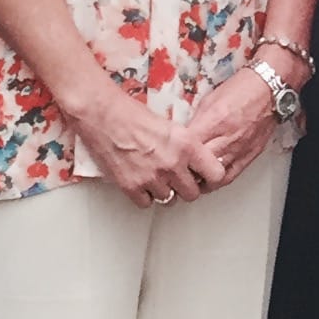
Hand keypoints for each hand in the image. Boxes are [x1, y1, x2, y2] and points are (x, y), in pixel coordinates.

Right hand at [65, 85, 219, 208]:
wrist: (103, 115)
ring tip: (156, 177)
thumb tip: (197, 163)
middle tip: (178, 179)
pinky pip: (147, 203)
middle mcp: (172, 164)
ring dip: (164, 191)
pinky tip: (142, 182)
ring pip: (169, 200)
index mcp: (186, 145)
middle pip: (192, 193)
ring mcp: (151, 177)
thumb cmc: (133, 114)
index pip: (215, 174)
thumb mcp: (172, 126)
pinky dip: (145, 196)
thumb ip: (187, 147)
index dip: (210, 177)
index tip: (205, 177)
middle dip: (186, 187)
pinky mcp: (131, 186)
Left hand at [186, 66, 281, 180]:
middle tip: (175, 172)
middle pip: (198, 166)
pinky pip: (231, 176)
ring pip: (213, 176)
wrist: (269, 89)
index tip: (169, 157)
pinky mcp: (249, 155)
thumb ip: (196, 121)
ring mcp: (238, 150)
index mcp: (212, 122)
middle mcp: (225, 139)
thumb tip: (184, 136)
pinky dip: (218, 181)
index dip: (175, 156)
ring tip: (190, 179)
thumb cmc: (240, 89)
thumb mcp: (209, 100)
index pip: (187, 148)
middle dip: (184, 171)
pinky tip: (210, 180)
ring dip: (200, 180)